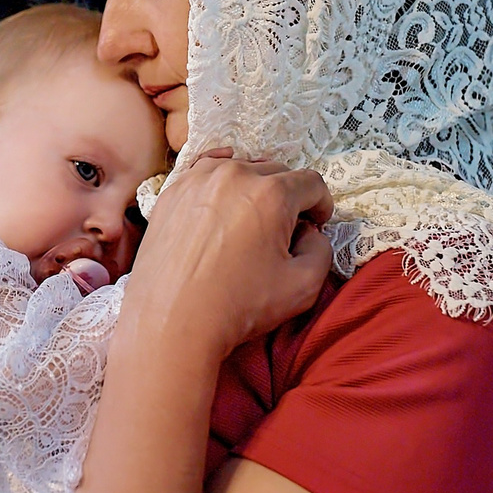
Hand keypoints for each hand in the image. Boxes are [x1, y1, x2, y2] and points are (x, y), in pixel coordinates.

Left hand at [126, 153, 334, 357]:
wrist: (170, 322)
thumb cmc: (237, 306)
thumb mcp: (304, 286)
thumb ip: (322, 250)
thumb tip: (309, 232)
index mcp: (272, 194)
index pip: (311, 183)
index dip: (321, 205)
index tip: (316, 224)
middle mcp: (235, 175)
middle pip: (277, 173)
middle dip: (288, 199)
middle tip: (284, 232)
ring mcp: (198, 180)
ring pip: (240, 170)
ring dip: (254, 189)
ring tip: (252, 220)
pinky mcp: (172, 192)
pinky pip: (204, 172)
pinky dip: (219, 179)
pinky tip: (223, 192)